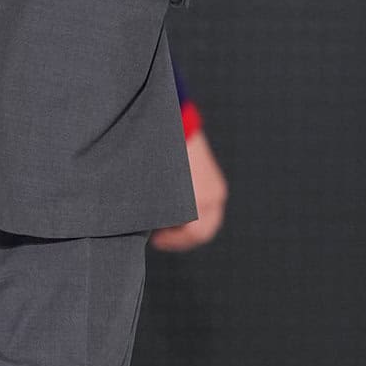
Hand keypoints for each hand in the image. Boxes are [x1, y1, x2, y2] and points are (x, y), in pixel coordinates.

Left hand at [150, 129, 228, 250]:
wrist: (175, 125)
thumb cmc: (156, 157)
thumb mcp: (151, 190)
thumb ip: (155, 212)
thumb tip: (149, 226)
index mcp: (198, 202)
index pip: (193, 235)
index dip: (172, 241)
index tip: (154, 239)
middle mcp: (212, 196)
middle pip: (203, 231)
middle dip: (181, 237)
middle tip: (159, 236)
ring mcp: (215, 187)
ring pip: (207, 220)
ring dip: (188, 226)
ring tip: (166, 221)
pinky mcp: (214, 179)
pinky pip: (208, 206)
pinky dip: (194, 213)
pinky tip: (175, 207)